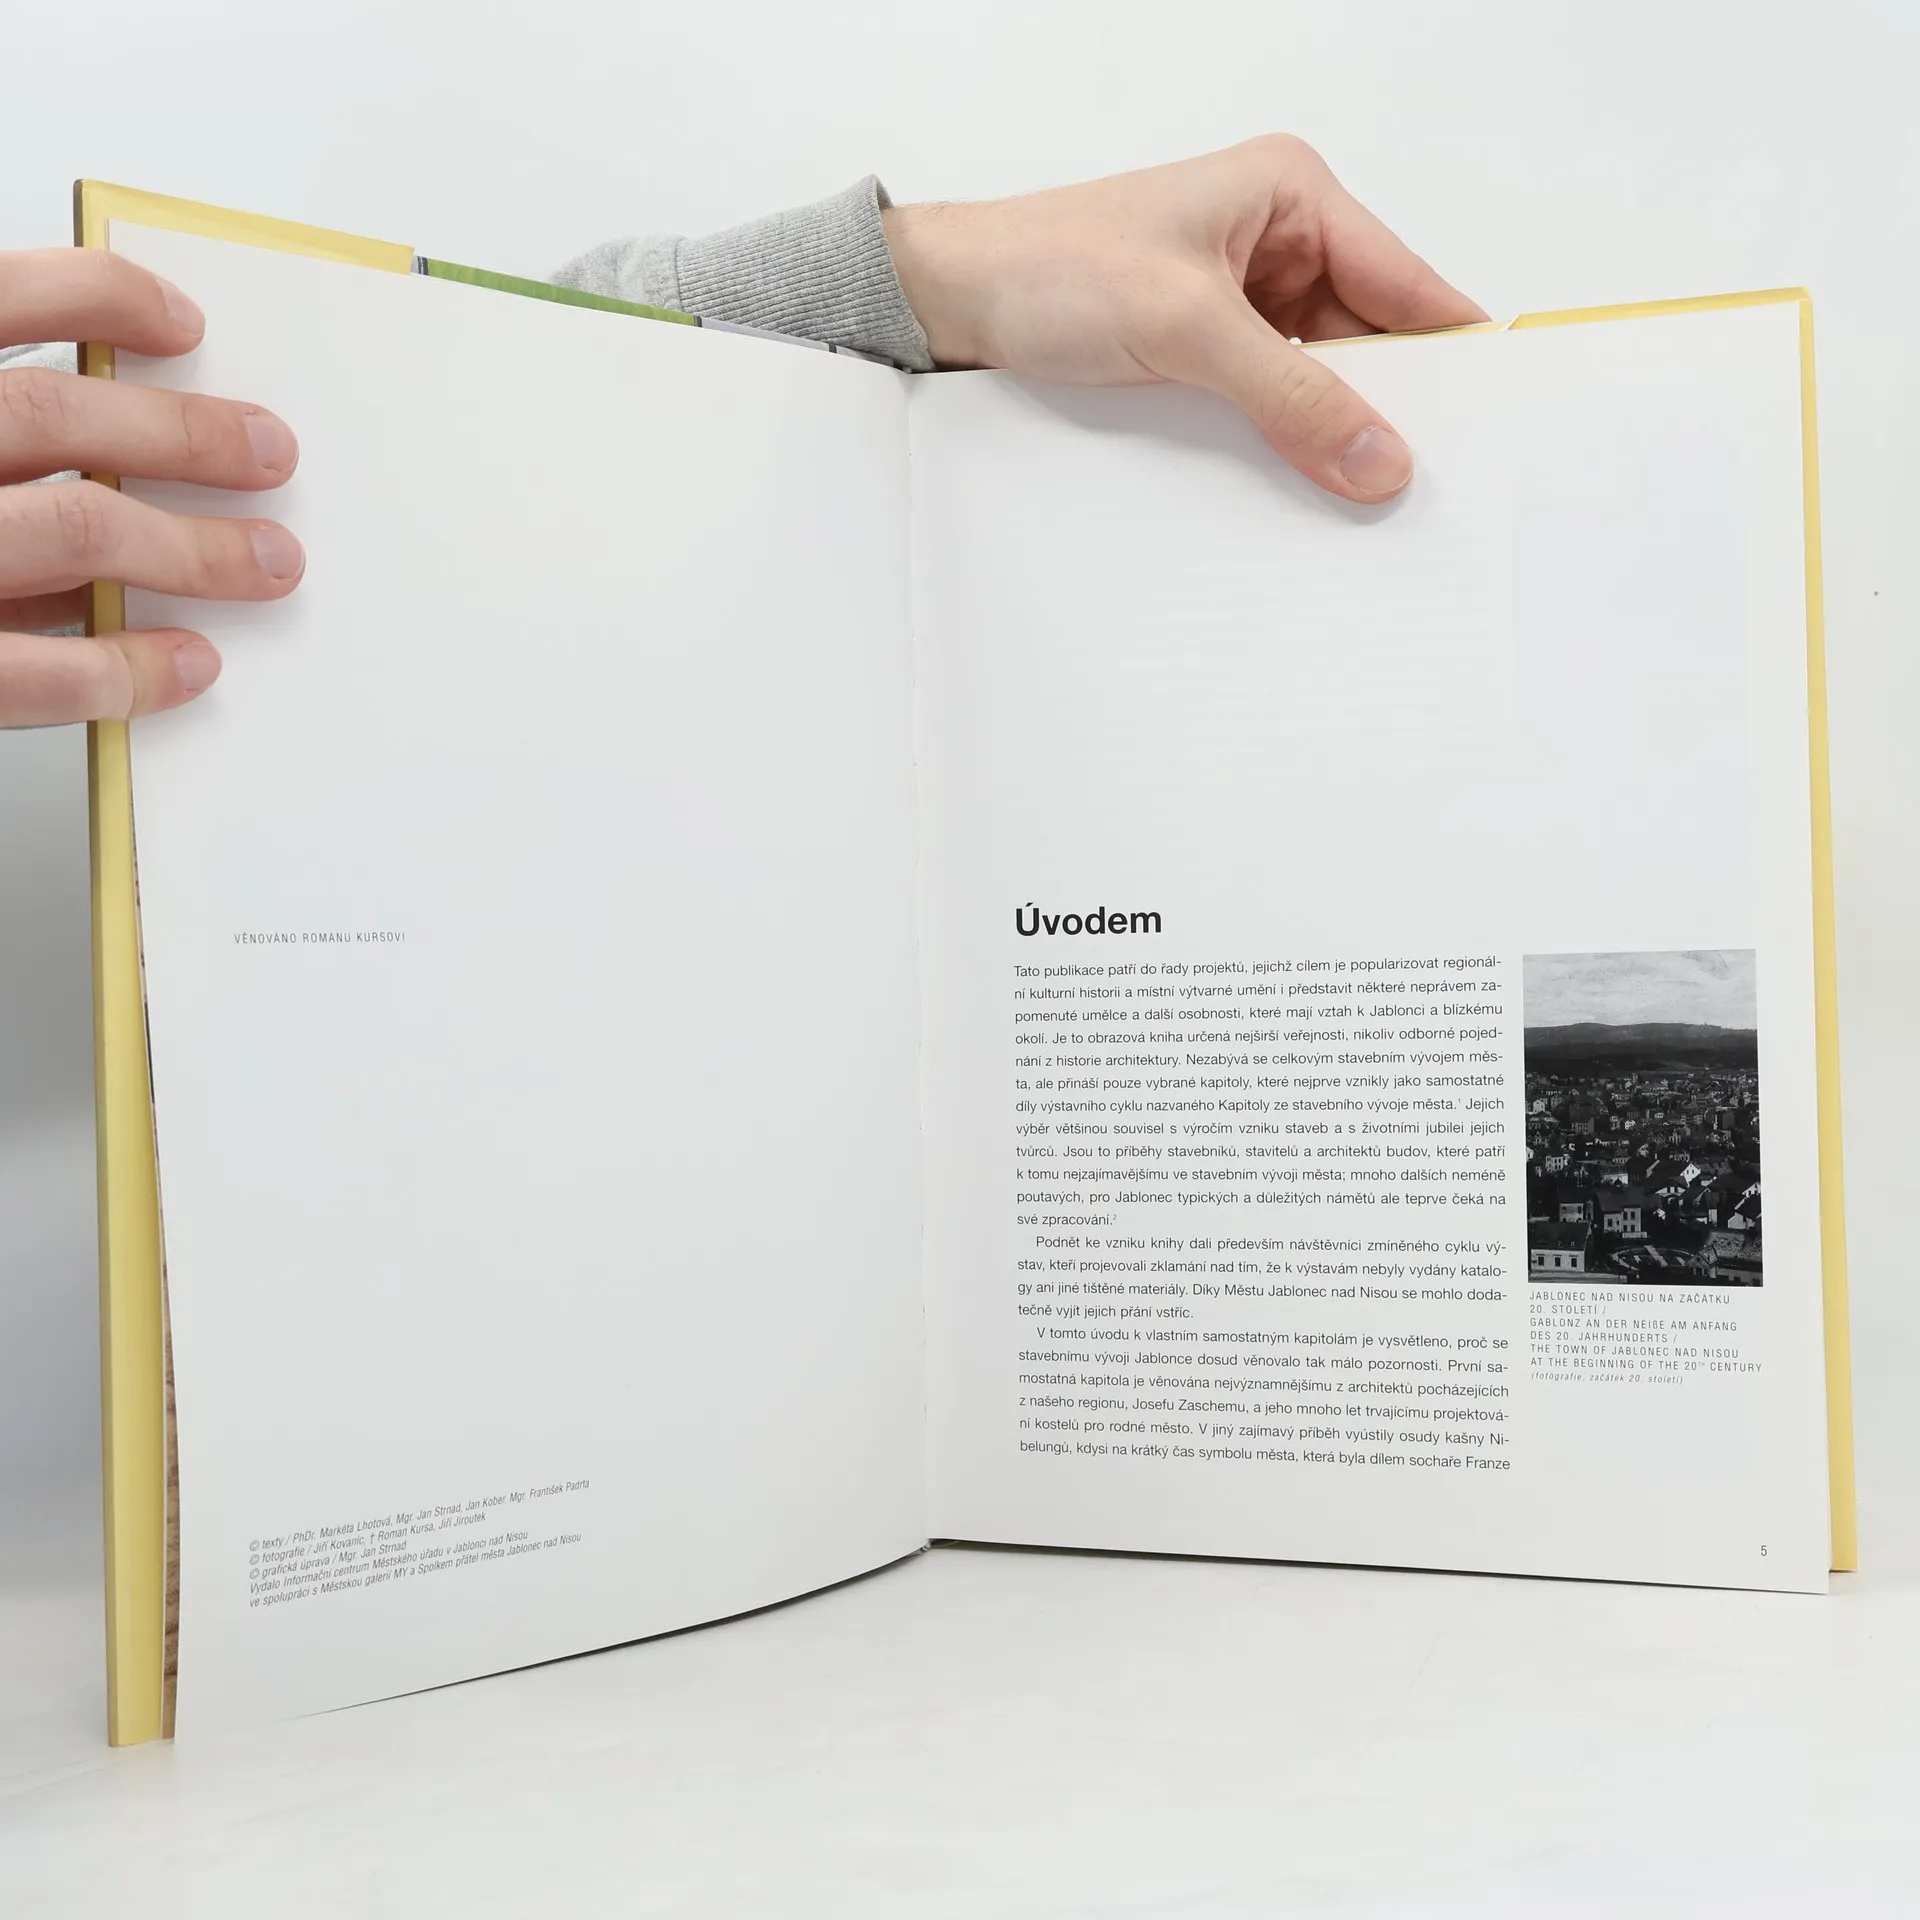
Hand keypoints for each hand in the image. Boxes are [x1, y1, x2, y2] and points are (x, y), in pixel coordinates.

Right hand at [1, 250, 303, 726]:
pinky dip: (121, 669)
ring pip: (74, 527)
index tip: (183, 323)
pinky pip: (26, 668)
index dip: (97, 296)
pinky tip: (185, 666)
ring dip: (191, 548)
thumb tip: (108, 439)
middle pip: (56, 414)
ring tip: (269, 560)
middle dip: (183, 435)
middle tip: (272, 450)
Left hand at [883, 136, 1486, 503]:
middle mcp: (1278, 245)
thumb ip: (1290, 396)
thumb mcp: (1186, 327)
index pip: (1408, 284)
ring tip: (1369, 499)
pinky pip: (1272, 407)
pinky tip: (1305, 489)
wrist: (950, 303)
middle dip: (1394, 409)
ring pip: (1323, 383)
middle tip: (1427, 486)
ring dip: (1336, 436)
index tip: (1495, 425)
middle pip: (1373, 343)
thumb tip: (1380, 457)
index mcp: (1292, 197)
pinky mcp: (1206, 355)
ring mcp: (1243, 305)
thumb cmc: (1048, 268)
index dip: (1454, 355)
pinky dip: (1288, 446)